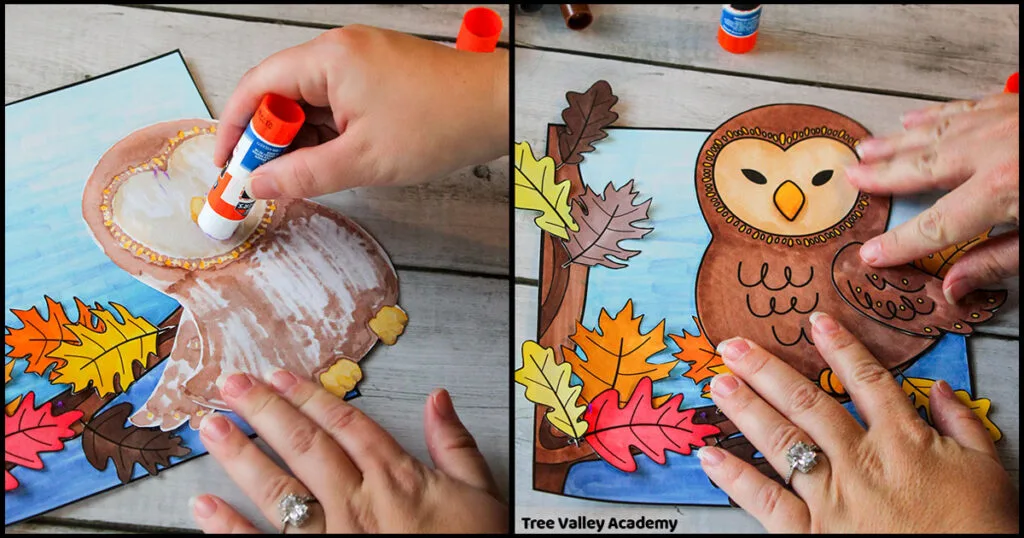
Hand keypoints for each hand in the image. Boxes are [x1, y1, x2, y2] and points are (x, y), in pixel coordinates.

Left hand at [188, 370, 507, 532]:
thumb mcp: (479, 494)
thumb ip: (456, 445)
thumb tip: (439, 401)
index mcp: (394, 478)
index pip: (344, 424)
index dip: (308, 395)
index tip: (279, 377)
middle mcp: (356, 502)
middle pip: (303, 446)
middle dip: (264, 411)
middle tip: (232, 384)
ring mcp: (332, 537)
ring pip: (277, 488)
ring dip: (240, 456)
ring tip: (212, 428)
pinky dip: (230, 527)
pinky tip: (205, 506)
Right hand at [215, 24, 508, 198]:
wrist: (499, 110)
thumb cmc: (442, 123)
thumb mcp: (363, 160)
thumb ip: (304, 175)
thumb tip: (261, 185)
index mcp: (329, 59)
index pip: (258, 86)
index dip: (234, 128)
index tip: (227, 164)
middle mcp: (340, 51)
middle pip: (281, 93)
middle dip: (269, 140)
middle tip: (265, 181)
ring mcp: (361, 61)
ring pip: (310, 102)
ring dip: (300, 140)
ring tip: (301, 178)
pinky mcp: (379, 76)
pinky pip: (337, 103)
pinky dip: (327, 133)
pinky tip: (329, 163)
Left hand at [698, 311, 1017, 532]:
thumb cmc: (980, 530)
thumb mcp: (987, 469)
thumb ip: (962, 423)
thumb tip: (940, 388)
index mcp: (902, 440)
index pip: (866, 380)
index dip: (840, 347)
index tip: (815, 322)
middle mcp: (859, 460)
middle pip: (807, 403)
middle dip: (767, 370)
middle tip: (734, 346)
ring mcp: (832, 497)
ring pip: (781, 441)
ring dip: (745, 409)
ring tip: (718, 382)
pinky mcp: (812, 534)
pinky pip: (767, 502)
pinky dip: (736, 478)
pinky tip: (710, 457)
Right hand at [845, 93, 1018, 303]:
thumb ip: (1000, 261)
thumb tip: (953, 287)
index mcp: (1000, 190)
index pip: (934, 227)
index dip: (899, 245)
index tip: (871, 257)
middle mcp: (991, 151)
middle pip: (920, 169)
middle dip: (881, 177)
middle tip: (849, 181)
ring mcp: (1002, 121)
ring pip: (933, 133)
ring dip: (895, 143)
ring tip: (864, 149)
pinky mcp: (1015, 104)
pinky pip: (962, 108)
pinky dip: (934, 115)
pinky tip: (913, 118)